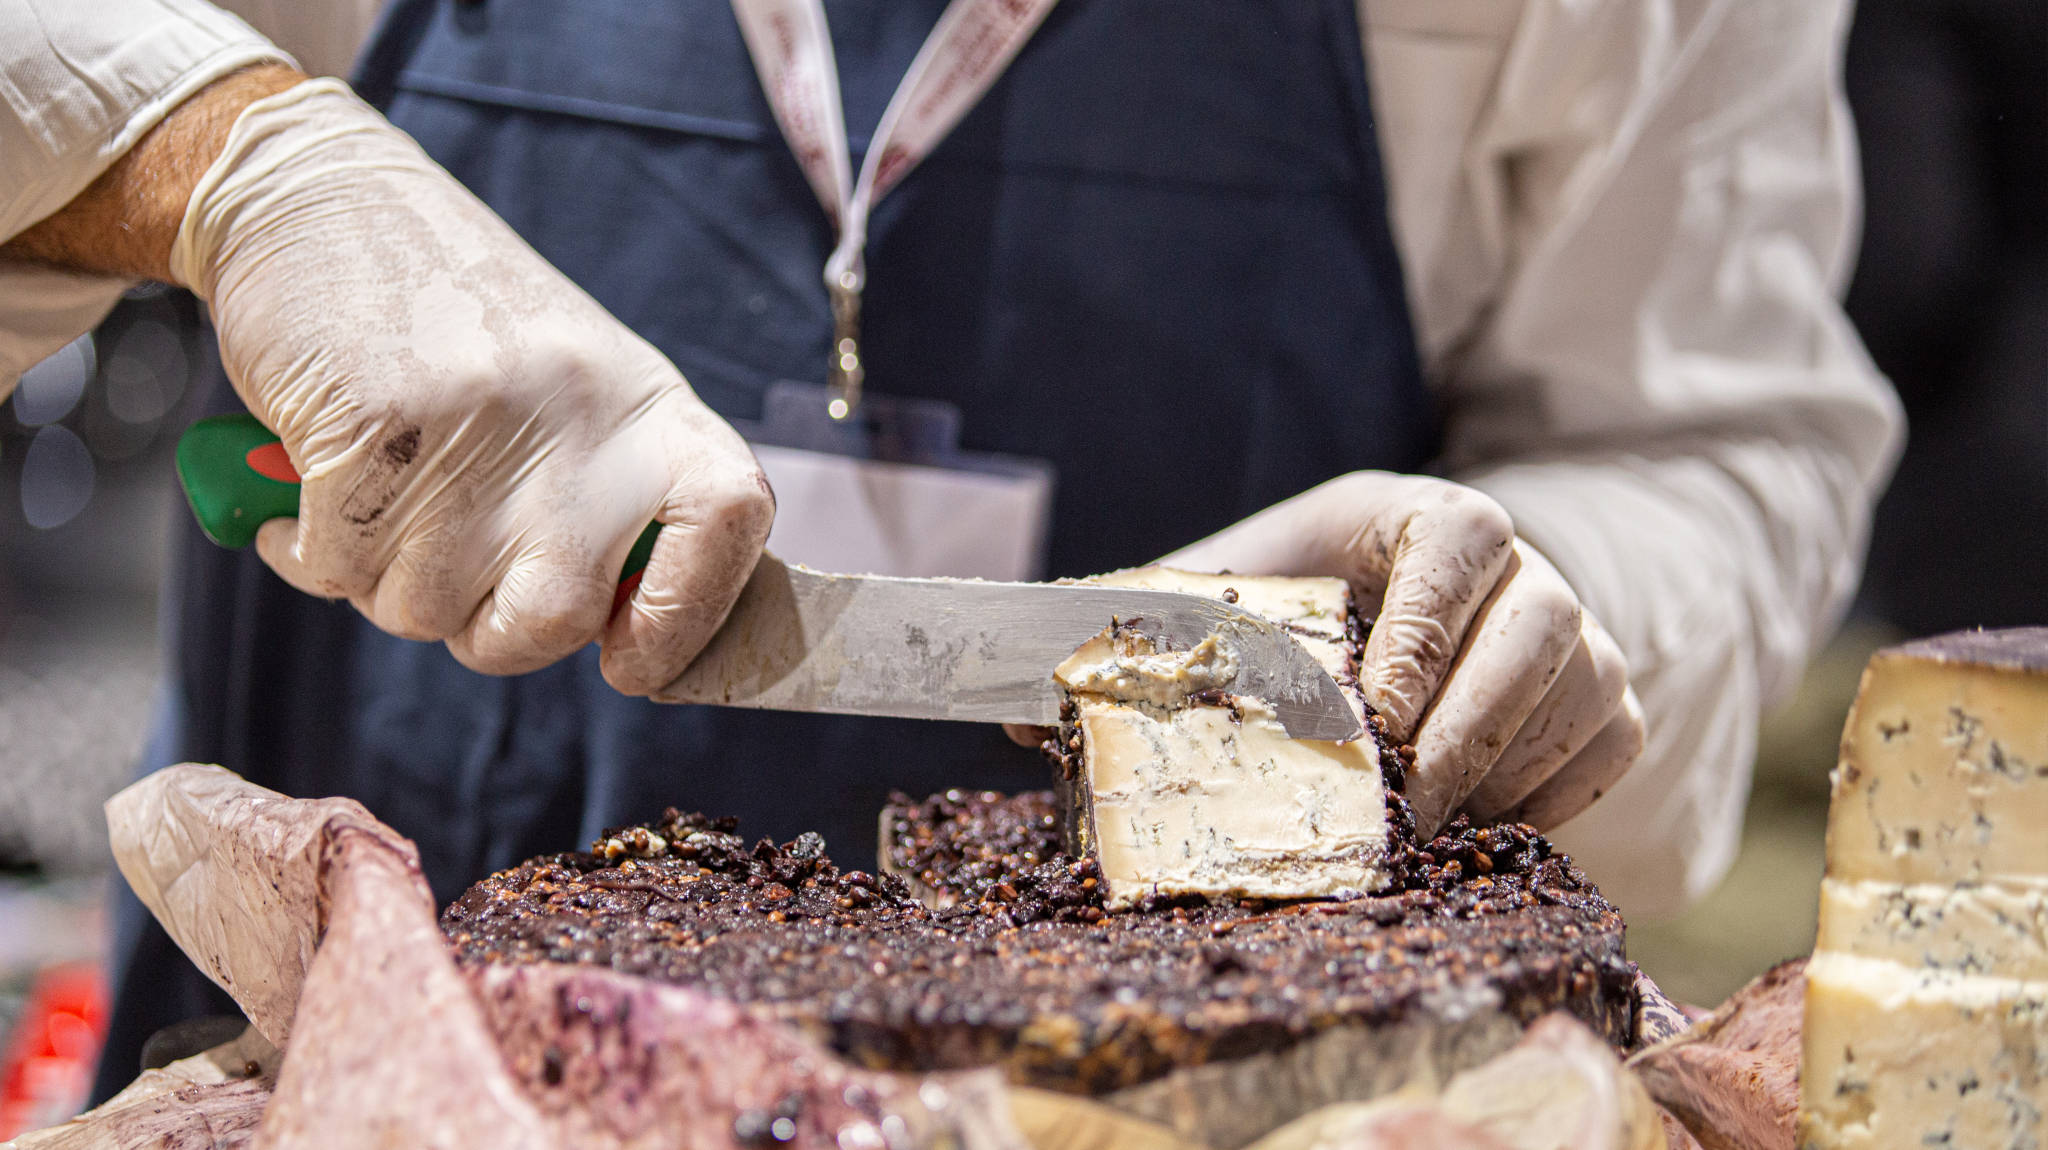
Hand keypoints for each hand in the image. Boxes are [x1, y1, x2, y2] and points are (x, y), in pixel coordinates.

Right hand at [171, 80, 773, 689]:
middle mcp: (579, 418)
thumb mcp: (581, 390)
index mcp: (650, 407)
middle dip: (488, 633)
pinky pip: (339, 571)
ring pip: (426, 612)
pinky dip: (310, 555)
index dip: (691, 619)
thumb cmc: (458, 318)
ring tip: (384, 498)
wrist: (321, 200)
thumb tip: (625, 634)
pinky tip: (314, 492)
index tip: (631, 658)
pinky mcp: (368, 432)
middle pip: (554, 620)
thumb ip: (617, 500)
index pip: (730, 525)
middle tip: (458, 575)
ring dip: (385, 584)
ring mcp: (475, 425)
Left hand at [1161, 472, 1643, 834]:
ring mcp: (1571, 625)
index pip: (1461, 540)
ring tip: (1434, 832)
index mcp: (1419, 514)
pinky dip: (1558, 793)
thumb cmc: (1274, 612)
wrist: (1347, 633)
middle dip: (1472, 729)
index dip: (1430, 628)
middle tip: (1404, 811)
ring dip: (1515, 768)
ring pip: (1591, 686)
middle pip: (1543, 625)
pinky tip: (1481, 829)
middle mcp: (1515, 562)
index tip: (1381, 717)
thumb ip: (1134, 636)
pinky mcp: (1600, 692)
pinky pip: (1612, 741)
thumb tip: (1025, 707)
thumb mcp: (1206, 605)